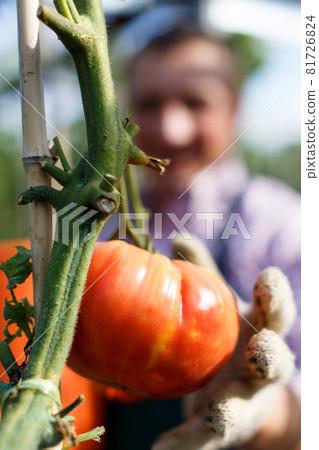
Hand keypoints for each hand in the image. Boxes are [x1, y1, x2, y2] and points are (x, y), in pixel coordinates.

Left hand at [152, 236, 297, 449]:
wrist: (234, 389)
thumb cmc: (228, 335)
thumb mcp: (220, 302)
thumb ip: (202, 271)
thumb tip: (178, 237)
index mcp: (260, 329)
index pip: (277, 309)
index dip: (276, 294)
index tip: (267, 277)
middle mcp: (260, 366)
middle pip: (276, 360)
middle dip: (272, 354)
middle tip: (262, 349)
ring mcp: (243, 400)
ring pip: (244, 407)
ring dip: (232, 410)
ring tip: (218, 413)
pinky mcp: (221, 426)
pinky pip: (203, 437)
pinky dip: (184, 444)